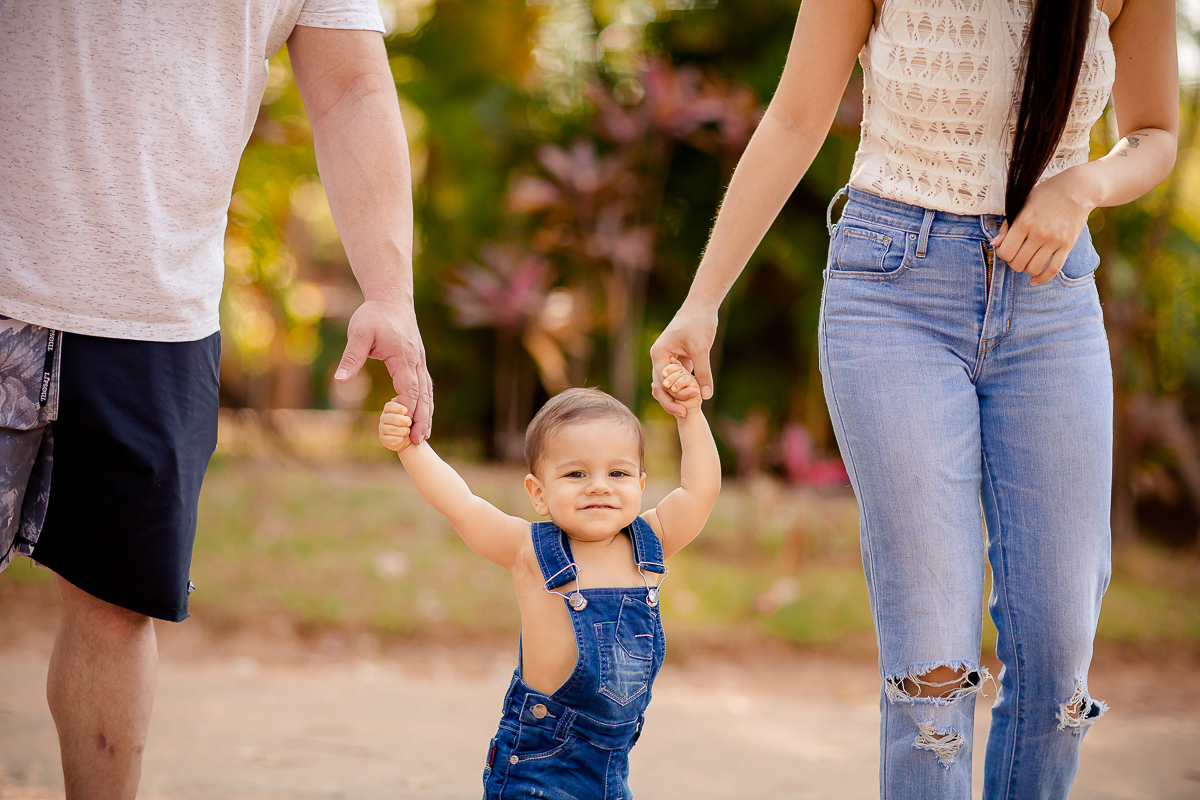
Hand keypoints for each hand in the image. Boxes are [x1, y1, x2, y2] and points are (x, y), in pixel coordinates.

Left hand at [337, 298, 432, 443]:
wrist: (392, 299)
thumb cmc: (373, 315)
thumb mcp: (358, 334)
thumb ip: (351, 358)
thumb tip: (339, 380)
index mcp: (403, 356)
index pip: (408, 387)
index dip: (407, 408)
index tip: (404, 426)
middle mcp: (416, 361)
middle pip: (423, 395)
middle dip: (421, 419)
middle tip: (418, 441)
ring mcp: (420, 362)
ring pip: (428, 392)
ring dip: (427, 415)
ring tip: (424, 436)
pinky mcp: (418, 362)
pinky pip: (425, 387)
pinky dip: (426, 404)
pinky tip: (423, 417)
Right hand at [379, 399, 413, 451]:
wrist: (410, 437)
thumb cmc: (413, 421)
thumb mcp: (413, 412)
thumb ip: (411, 406)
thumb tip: (404, 403)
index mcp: (389, 409)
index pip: (389, 406)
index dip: (397, 408)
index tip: (406, 410)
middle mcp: (383, 418)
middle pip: (390, 418)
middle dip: (402, 420)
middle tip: (409, 422)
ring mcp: (382, 429)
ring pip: (391, 429)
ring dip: (403, 430)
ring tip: (408, 431)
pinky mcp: (383, 439)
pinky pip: (392, 439)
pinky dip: (401, 439)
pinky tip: (404, 437)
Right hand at [650, 302, 717, 415]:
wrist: (702, 306)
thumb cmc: (699, 323)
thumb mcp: (701, 348)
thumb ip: (703, 372)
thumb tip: (707, 396)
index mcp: (659, 353)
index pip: (661, 382)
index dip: (673, 396)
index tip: (688, 405)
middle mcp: (659, 358)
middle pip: (661, 386)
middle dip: (672, 400)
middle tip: (687, 413)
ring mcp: (667, 359)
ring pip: (668, 384)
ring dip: (677, 396)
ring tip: (688, 410)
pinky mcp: (677, 360)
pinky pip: (677, 379)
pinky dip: (683, 388)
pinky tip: (693, 398)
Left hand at [992, 167, 1097, 285]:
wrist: (1078, 189)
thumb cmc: (1046, 195)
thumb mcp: (1022, 204)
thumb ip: (1007, 226)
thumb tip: (994, 244)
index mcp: (1024, 222)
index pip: (1005, 252)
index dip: (1002, 253)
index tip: (1006, 248)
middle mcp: (1039, 233)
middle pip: (1017, 263)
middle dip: (1013, 262)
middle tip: (1017, 254)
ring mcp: (1054, 240)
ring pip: (1033, 268)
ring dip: (1026, 269)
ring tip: (1027, 260)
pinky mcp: (1068, 245)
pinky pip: (1054, 270)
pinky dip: (1042, 278)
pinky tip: (1035, 280)